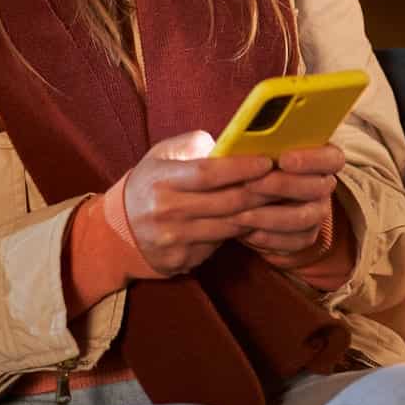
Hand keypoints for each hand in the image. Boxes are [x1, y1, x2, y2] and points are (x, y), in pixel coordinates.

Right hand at [122, 132, 274, 275]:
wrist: (118, 231)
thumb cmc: (149, 184)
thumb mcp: (162, 155)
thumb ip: (194, 145)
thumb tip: (231, 144)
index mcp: (162, 181)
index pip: (207, 173)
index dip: (241, 168)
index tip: (268, 161)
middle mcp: (166, 212)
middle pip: (226, 203)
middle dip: (262, 191)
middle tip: (287, 180)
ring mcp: (174, 240)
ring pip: (229, 227)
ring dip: (258, 214)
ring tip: (280, 201)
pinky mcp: (181, 260)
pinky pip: (219, 245)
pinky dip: (240, 233)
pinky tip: (256, 221)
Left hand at [235, 142, 344, 259]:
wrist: (245, 198)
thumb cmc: (253, 165)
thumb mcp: (257, 150)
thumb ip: (261, 146)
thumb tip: (246, 140)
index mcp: (321, 159)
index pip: (332, 158)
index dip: (312, 159)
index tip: (283, 159)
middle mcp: (323, 186)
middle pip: (317, 188)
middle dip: (282, 186)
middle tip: (251, 184)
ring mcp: (316, 213)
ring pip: (304, 219)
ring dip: (270, 217)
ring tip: (240, 214)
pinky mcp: (304, 237)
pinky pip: (293, 242)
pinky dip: (269, 239)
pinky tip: (247, 232)